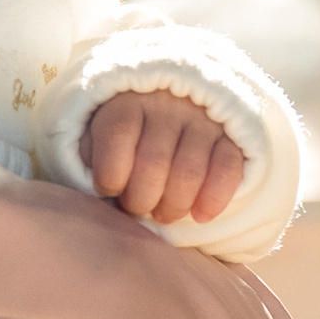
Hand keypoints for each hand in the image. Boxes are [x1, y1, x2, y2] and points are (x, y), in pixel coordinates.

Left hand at [82, 90, 244, 225]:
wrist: (171, 104)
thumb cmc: (125, 136)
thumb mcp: (96, 136)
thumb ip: (89, 158)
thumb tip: (101, 194)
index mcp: (128, 102)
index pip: (118, 134)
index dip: (110, 175)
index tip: (110, 190)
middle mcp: (167, 105)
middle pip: (153, 162)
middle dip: (141, 199)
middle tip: (138, 208)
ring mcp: (202, 119)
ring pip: (189, 172)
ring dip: (174, 205)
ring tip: (163, 214)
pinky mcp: (230, 135)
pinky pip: (227, 169)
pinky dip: (213, 199)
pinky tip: (200, 216)